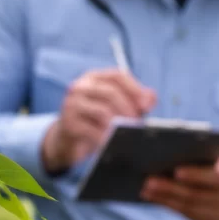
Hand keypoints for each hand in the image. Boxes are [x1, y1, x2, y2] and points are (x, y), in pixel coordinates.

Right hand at [41, 68, 155, 172]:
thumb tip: (150, 98)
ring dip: (119, 125)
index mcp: (94, 78)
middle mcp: (81, 86)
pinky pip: (92, 130)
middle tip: (137, 125)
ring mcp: (72, 103)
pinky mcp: (68, 122)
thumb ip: (135, 101)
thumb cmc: (96, 121)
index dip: (135, 89)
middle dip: (129, 109)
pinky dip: (105, 137)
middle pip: (111, 92)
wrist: (68, 141)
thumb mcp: (116, 108)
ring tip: (126, 134)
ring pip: (102, 111)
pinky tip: (111, 143)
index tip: (147, 105)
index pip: (117, 76)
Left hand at [141, 152, 218, 219]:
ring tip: (146, 189)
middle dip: (171, 188)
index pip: (218, 176)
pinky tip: (156, 199)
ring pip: (191, 208)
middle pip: (199, 195)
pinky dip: (171, 207)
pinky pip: (190, 217)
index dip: (197, 175)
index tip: (176, 171)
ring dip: (166, 199)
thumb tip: (171, 152)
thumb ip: (208, 156)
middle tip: (149, 181)